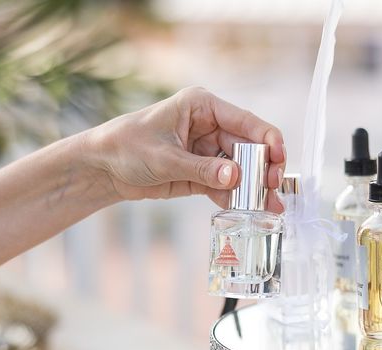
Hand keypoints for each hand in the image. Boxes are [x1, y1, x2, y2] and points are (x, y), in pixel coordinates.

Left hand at [86, 87, 285, 211]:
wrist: (102, 167)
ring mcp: (206, 150)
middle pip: (248, 147)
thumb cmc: (127, 147)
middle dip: (263, 169)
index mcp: (202, 106)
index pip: (245, 121)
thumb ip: (202, 169)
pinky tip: (249, 211)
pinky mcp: (200, 173)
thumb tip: (235, 177)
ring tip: (271, 207)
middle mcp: (209, 125)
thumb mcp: (165, 158)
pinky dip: (235, 198)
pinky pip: (224, 185)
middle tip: (274, 190)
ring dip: (253, 188)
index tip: (280, 158)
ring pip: (239, 168)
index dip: (267, 139)